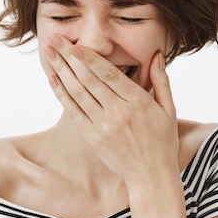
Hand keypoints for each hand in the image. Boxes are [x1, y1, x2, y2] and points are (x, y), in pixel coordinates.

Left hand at [44, 33, 178, 185]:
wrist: (151, 177)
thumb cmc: (163, 142)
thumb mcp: (169, 110)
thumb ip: (161, 81)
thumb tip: (157, 55)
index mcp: (139, 102)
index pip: (109, 75)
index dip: (90, 59)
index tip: (74, 45)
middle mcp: (119, 113)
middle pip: (89, 80)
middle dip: (68, 57)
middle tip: (54, 40)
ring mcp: (103, 126)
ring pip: (78, 93)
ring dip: (60, 71)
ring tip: (49, 54)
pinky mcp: (92, 137)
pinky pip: (73, 111)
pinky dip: (61, 94)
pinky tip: (52, 79)